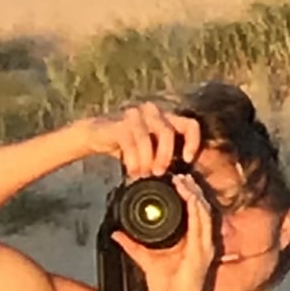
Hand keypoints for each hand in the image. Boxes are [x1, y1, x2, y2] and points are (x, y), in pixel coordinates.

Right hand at [77, 99, 201, 180]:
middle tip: (158, 173)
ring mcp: (136, 114)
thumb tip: (183, 179)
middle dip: (165, 157)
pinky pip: (131, 143)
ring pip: (148, 139)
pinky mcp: (120, 123)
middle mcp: (153, 111)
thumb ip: (166, 156)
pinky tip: (132, 171)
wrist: (96, 135)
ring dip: (147, 161)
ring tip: (142, 174)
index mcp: (166, 117)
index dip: (193, 143)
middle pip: (168, 133)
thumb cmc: (128, 145)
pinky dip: (133, 161)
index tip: (186, 160)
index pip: (190, 124)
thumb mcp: (151, 150)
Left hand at [114, 168, 217, 290]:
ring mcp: (204, 245)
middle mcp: (201, 241)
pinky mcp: (202, 250)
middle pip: (199, 207)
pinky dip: (195, 206)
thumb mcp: (146, 261)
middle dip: (190, 189)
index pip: (191, 212)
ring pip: (202, 210)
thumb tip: (117, 233)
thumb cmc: (168, 290)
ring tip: (182, 180)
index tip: (172, 181)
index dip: (185, 194)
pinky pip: (201, 222)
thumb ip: (133, 246)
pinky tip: (189, 195)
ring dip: (193, 193)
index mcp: (191, 242)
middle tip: (177, 174)